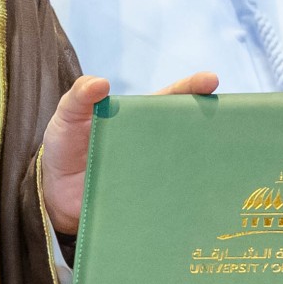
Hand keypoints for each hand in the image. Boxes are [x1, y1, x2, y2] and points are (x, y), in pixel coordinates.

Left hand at [40, 71, 220, 232]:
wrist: (52, 194)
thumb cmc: (64, 146)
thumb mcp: (67, 116)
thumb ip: (78, 96)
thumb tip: (101, 82)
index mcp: (138, 118)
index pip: (171, 99)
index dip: (192, 89)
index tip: (212, 82)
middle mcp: (152, 144)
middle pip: (189, 132)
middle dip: (212, 126)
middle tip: (230, 124)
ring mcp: (152, 172)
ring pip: (185, 165)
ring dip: (201, 165)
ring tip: (218, 163)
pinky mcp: (147, 199)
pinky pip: (169, 197)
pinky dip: (182, 199)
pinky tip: (195, 201)